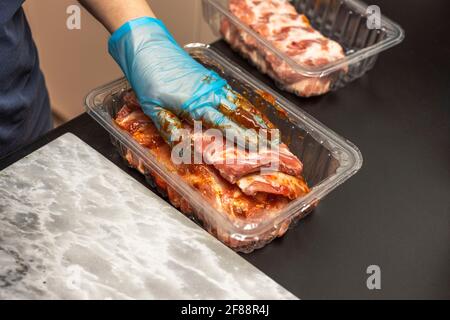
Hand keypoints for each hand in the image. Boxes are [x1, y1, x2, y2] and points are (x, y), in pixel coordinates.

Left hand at [108, 17, 266, 146]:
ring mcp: (212, 85)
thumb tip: (184, 148)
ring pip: (239, 103)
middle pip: (239, 114)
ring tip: (269, 130)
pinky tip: (250, 112)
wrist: (149, 48)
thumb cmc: (148, 78)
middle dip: (256, 129)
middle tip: (272, 142)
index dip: (242, 138)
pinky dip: (245, 104)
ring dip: (255, 117)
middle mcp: (210, 94)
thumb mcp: (152, 108)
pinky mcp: (211, 79)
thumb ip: (170, 128)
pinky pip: (233, 94)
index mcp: (196, 104)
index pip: (224, 125)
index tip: (257, 148)